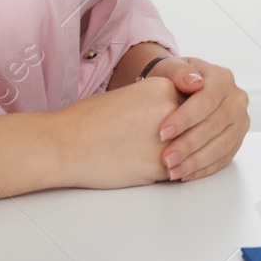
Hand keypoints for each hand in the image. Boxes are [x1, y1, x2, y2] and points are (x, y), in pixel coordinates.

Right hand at [53, 76, 181, 187]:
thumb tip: (173, 115)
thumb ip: (156, 103)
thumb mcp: (130, 94)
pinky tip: (149, 168)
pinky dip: (168, 173)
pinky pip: (177, 171)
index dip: (183, 113)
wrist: (65, 144)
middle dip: (186, 135)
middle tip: (170, 141)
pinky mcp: (161, 167)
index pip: (191, 101)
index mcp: (163, 87)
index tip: (174, 121)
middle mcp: (172, 110)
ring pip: (188, 150)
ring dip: (180, 156)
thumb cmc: (88, 119)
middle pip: (194, 125)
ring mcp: (170, 140)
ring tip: (161, 156)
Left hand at [145, 56, 249, 180]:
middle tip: (166, 158)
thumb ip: (179, 71)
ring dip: (196, 161)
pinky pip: (224, 158)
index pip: (207, 100)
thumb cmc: (174, 78)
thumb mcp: (171, 68)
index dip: (185, 119)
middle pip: (215, 125)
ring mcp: (239, 121)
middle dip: (189, 144)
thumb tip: (193, 82)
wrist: (181, 88)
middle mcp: (236, 99)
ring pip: (222, 145)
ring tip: (173, 171)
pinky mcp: (237, 140)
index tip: (162, 133)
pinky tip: (185, 174)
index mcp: (222, 78)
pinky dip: (203, 169)